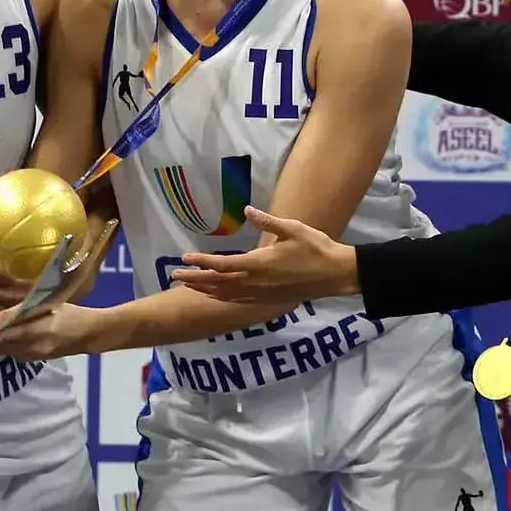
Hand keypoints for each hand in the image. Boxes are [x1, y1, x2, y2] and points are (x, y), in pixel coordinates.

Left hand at [0, 303, 105, 361]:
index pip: (4, 335)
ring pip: (0, 350)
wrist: (91, 335)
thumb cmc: (72, 314)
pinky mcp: (32, 357)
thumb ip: (23, 312)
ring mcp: (31, 355)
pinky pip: (8, 352)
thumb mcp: (49, 307)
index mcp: (36, 333)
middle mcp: (31, 348)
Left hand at [170, 206, 360, 304]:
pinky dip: (223, 298)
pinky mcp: (269, 300)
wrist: (336, 274)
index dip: (200, 263)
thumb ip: (267, 221)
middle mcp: (256, 282)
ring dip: (206, 290)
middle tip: (174, 276)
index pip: (222, 264)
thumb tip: (247, 209)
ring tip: (188, 286)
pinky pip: (239, 300)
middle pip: (218, 283)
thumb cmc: (316, 247)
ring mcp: (262, 293)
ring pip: (227, 295)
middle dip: (195, 280)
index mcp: (259, 263)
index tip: (183, 259)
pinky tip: (216, 295)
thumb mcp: (292, 229)